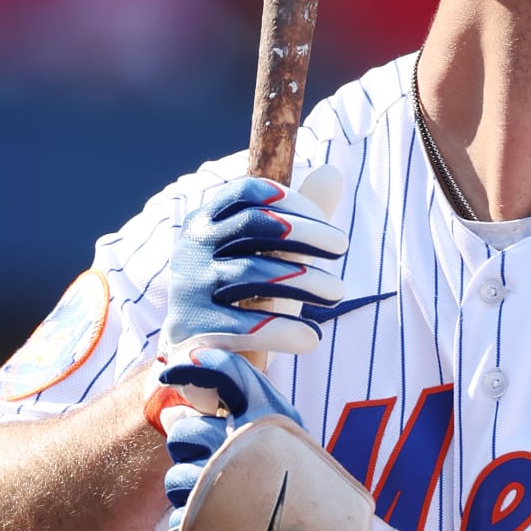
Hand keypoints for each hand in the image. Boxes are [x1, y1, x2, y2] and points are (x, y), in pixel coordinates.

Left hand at [153, 361, 439, 530]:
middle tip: (211, 458)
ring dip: (186, 488)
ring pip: (175, 475)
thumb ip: (248, 413)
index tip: (173, 370)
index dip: (195, 364)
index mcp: (270, 418)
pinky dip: (189, 525)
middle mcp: (243, 445)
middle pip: (185, 429)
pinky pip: (176, 518)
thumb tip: (182, 399)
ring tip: (219, 499)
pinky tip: (216, 527)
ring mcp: (222, 487)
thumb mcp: (290, 439)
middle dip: (187, 443)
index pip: (227, 373)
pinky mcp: (206, 529)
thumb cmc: (312, 491)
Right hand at [160, 164, 371, 362]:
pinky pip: (244, 327)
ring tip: (337, 292)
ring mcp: (188, 291)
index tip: (325, 220)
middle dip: (305, 234)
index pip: (246, 193)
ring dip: (305, 280)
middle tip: (342, 246)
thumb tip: (332, 172)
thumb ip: (298, 218)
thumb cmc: (246, 296)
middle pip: (252, 225)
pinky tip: (311, 338)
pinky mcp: (193, 334)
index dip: (290, 199)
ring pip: (252, 274)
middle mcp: (191, 250)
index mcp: (206, 223)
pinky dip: (283, 330)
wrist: (200, 358)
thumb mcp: (271, 256)